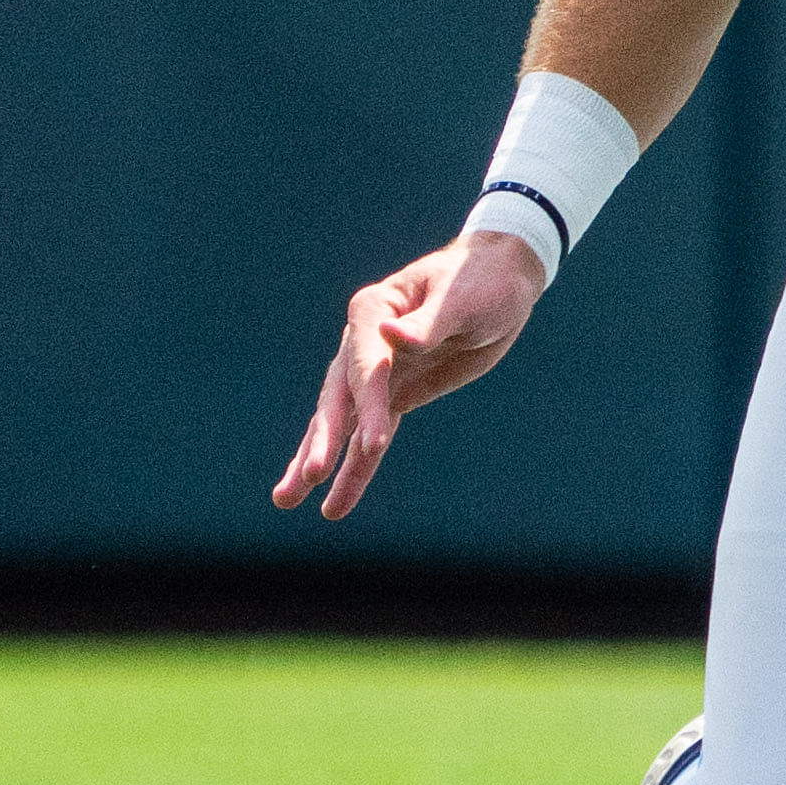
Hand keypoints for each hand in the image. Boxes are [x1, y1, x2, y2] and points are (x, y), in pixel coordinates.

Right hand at [273, 229, 548, 520]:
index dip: (369, 403)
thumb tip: (393, 336)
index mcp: (374, 309)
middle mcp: (363, 341)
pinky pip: (368, 435)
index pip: (365, 364)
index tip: (375, 442)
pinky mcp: (394, 394)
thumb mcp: (462, 299)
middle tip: (310, 477)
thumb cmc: (481, 282)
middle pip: (340, 397)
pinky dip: (354, 467)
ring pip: (342, 423)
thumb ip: (429, 322)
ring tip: (286, 501)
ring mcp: (374, 371)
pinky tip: (334, 502)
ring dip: (318, 460)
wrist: (499, 282)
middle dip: (326, 439)